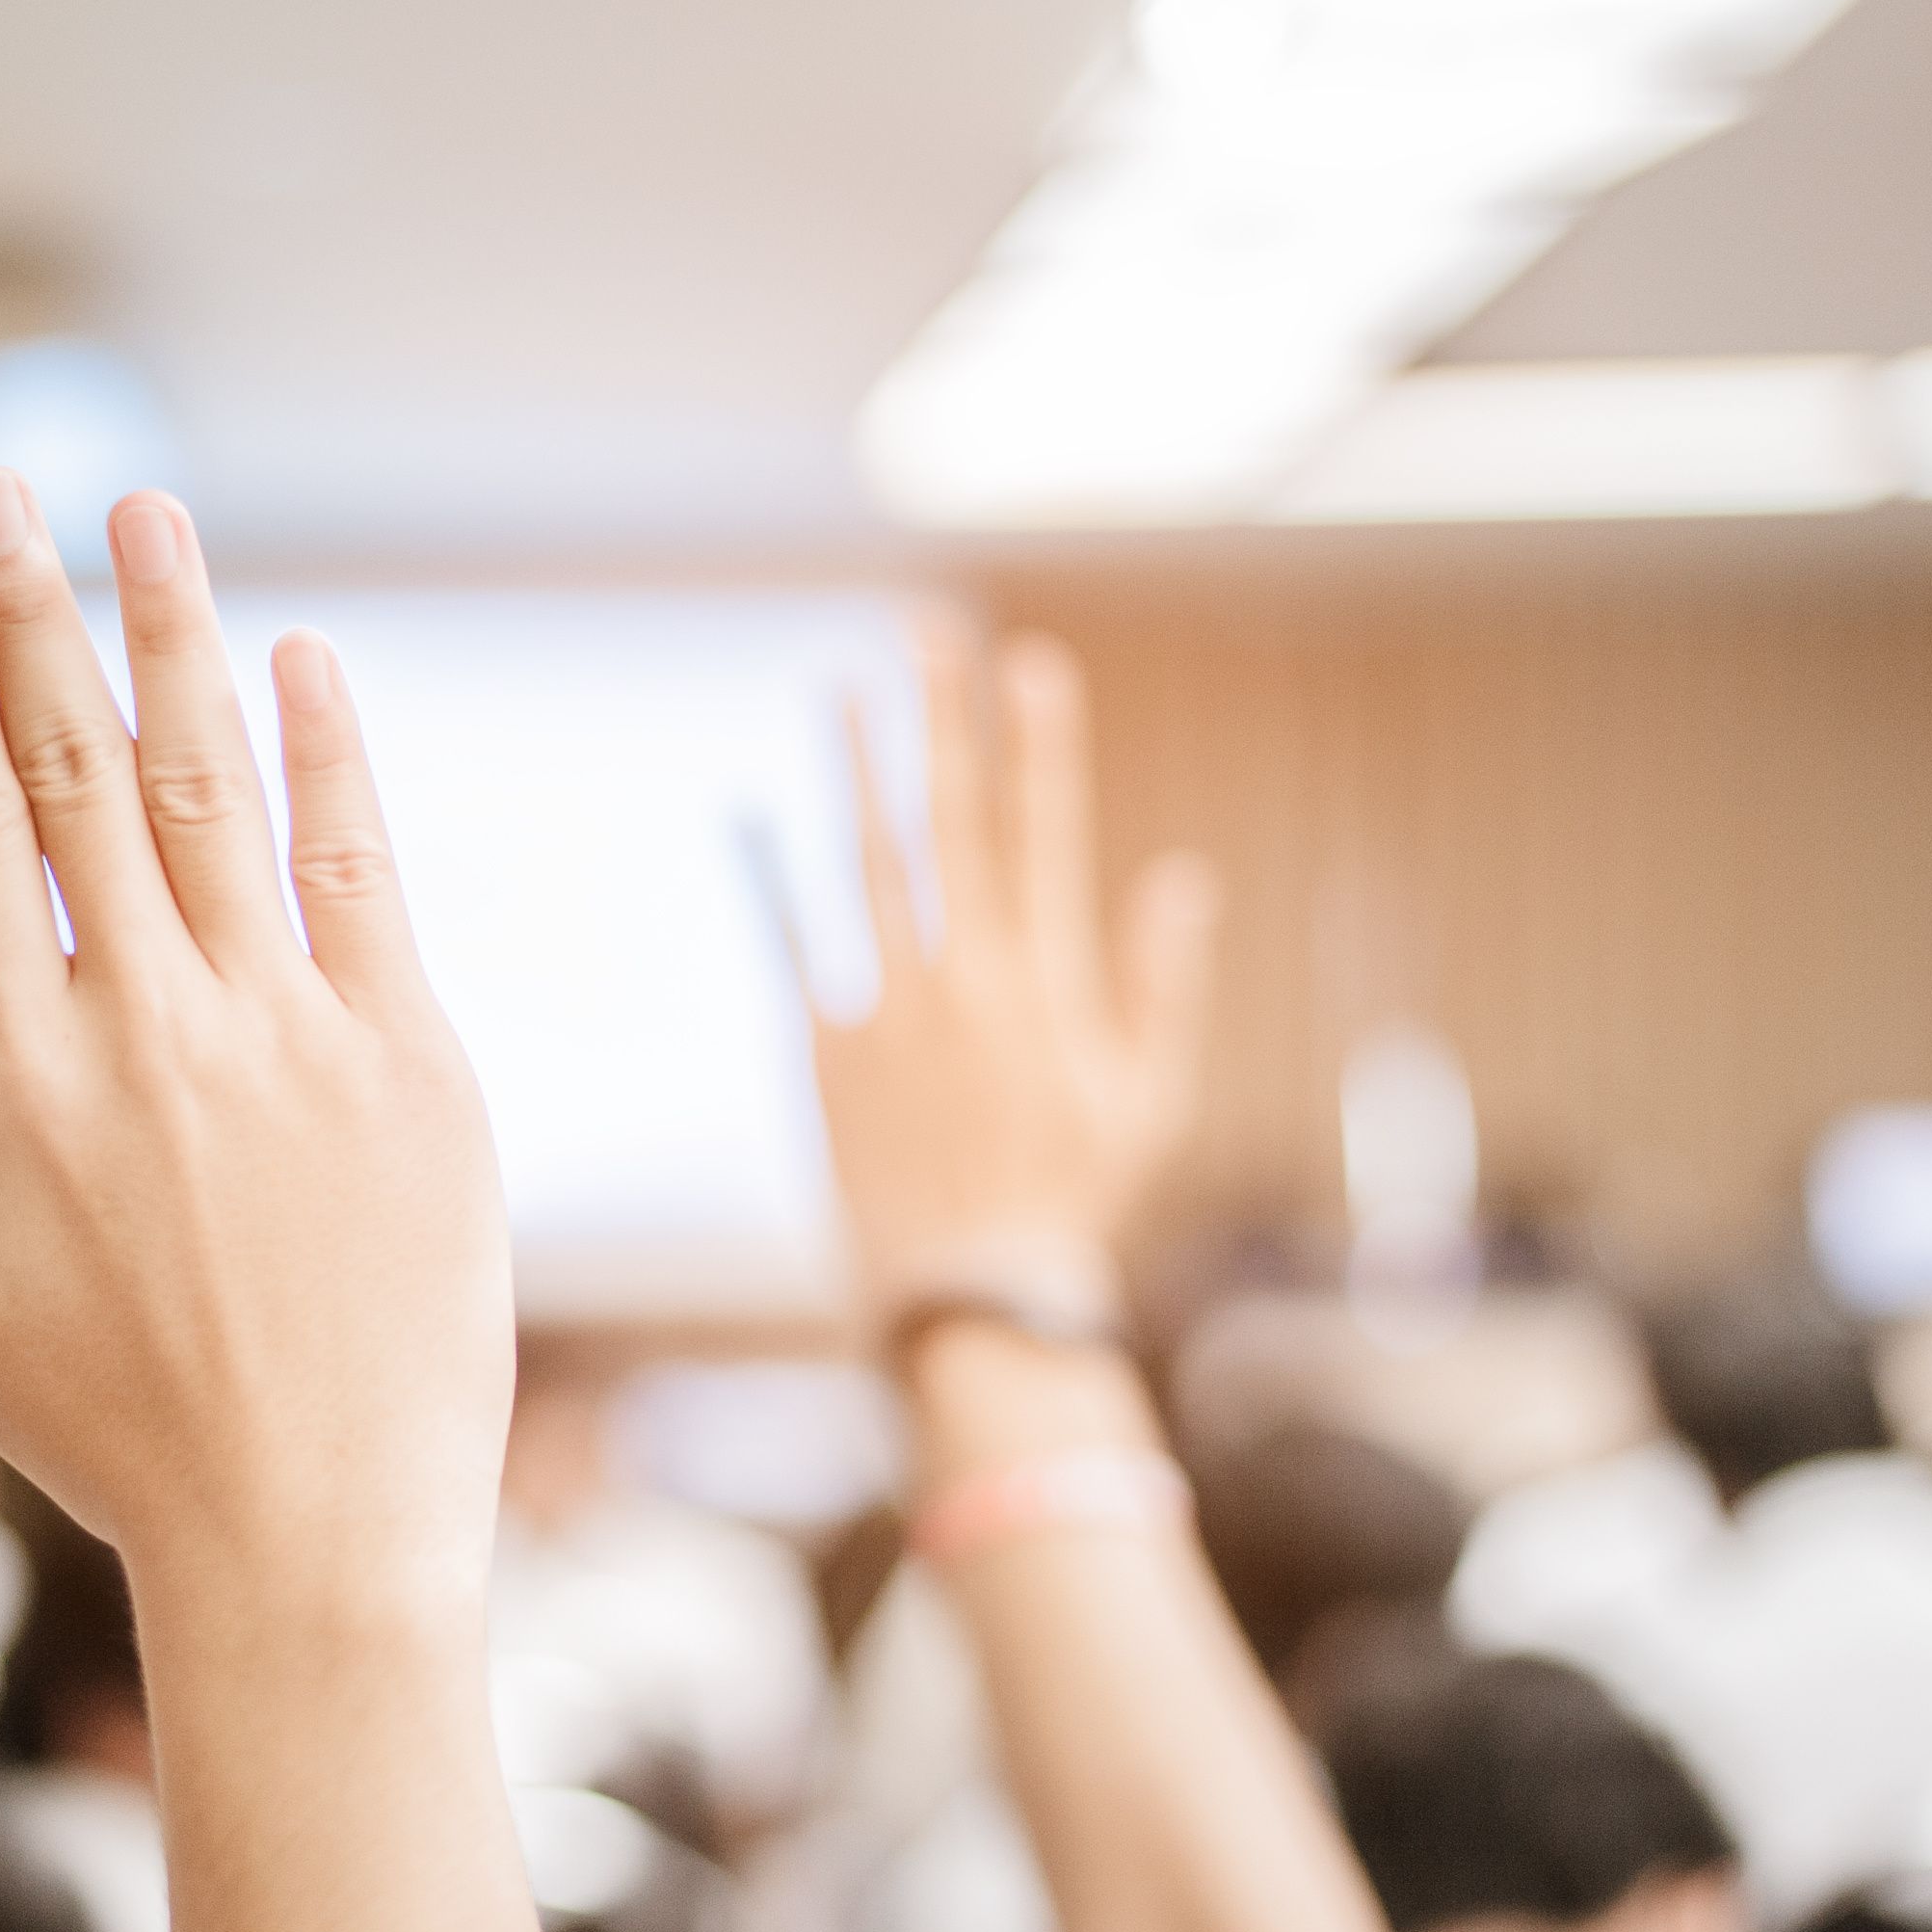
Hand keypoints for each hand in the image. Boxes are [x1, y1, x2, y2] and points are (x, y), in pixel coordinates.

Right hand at [0, 473, 511, 1606]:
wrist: (318, 1537)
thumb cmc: (118, 1440)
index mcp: (23, 1079)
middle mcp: (150, 1024)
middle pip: (75, 770)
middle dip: (29, 611)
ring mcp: (292, 1032)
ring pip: (215, 788)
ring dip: (173, 639)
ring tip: (140, 516)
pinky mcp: (414, 1060)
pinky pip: (367, 873)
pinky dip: (332, 758)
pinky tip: (301, 660)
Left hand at [807, 622, 1216, 1304]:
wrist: (971, 1299)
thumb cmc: (1071, 1199)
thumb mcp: (1146, 1098)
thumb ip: (1160, 986)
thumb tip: (1182, 879)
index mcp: (1048, 986)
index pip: (1043, 837)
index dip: (1037, 748)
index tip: (1029, 665)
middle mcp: (968, 984)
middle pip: (953, 826)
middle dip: (944, 722)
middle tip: (928, 632)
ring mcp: (891, 1015)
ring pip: (871, 866)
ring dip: (859, 773)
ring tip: (848, 690)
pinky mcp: (826, 1055)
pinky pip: (795, 948)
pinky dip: (771, 879)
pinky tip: (749, 813)